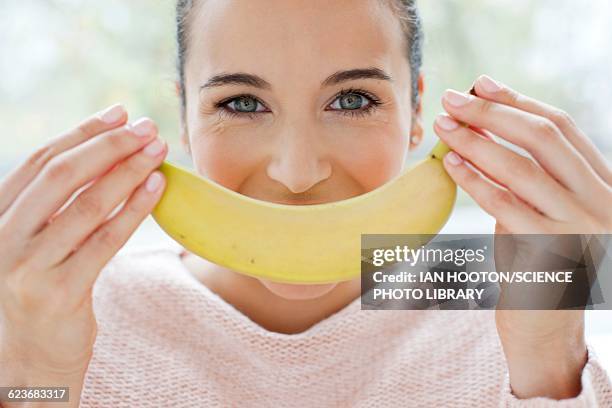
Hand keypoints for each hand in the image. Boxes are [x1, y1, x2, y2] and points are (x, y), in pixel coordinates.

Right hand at [0, 104, 166, 406]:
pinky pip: (104, 241)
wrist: (28, 362)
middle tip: (146, 127)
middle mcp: (3, 237)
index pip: (41, 161)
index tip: (118, 113)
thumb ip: (57, 206)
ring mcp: (27, 266)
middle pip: (61, 176)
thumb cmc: (40, 293)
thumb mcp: (36, 244)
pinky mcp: (59, 292)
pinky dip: (133, 210)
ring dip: (127, 171)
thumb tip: (107, 156)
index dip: (81, 133)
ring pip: (86, 204)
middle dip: (109, 145)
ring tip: (158, 151)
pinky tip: (157, 188)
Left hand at [433, 75, 611, 398]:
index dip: (519, 102)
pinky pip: (507, 205)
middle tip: (452, 98)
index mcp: (602, 188)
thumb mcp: (543, 217)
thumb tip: (483, 137)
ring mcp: (580, 229)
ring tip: (443, 126)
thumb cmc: (538, 269)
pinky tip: (450, 164)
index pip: (562, 129)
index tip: (481, 84)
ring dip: (477, 141)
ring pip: (523, 168)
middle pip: (544, 138)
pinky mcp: (551, 253)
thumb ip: (527, 183)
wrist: (547, 334)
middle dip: (493, 112)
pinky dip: (475, 180)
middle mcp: (601, 204)